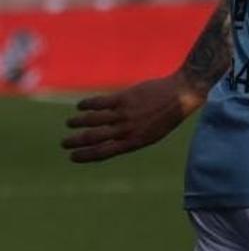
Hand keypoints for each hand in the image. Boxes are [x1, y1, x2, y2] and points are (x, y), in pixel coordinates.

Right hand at [61, 71, 205, 162]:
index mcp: (134, 142)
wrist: (181, 94)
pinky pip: (100, 103)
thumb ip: (131, 138)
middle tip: (64, 143)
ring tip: (70, 123)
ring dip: (78, 122)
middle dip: (75, 142)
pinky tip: (80, 106)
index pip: (102, 153)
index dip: (84, 156)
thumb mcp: (152, 134)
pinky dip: (87, 105)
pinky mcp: (125, 97)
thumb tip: (111, 141)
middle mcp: (127, 130)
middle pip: (93, 138)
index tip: (72, 157)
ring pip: (93, 120)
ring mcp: (125, 113)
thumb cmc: (167, 116)